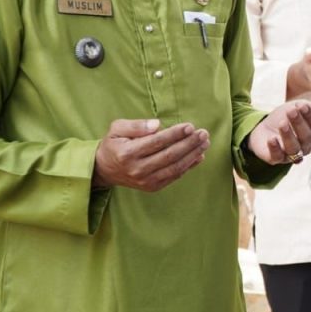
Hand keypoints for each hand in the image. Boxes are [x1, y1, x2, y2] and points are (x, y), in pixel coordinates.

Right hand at [93, 119, 208, 191]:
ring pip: (175, 167)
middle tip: (203, 133)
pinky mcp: (152, 187)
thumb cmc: (114, 144)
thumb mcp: (117, 129)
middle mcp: (137, 169)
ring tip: (205, 143)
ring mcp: (145, 181)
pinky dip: (189, 166)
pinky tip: (199, 155)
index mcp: (127, 153)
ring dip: (193, 155)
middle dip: (189, 143)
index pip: (156, 142)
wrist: (105, 170)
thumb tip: (157, 125)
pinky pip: (175, 176)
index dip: (175, 134)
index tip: (190, 126)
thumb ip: (136, 125)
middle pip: (169, 156)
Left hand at [246, 100, 310, 164]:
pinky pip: (277, 157)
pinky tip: (271, 139)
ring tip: (282, 124)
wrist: (265, 127)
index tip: (301, 105)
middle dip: (299, 124)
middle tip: (291, 112)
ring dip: (289, 136)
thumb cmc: (285, 117)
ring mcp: (291, 154)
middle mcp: (306, 146)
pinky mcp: (276, 158)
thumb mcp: (296, 107)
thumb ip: (309, 107)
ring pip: (294, 149)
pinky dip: (275, 148)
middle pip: (307, 138)